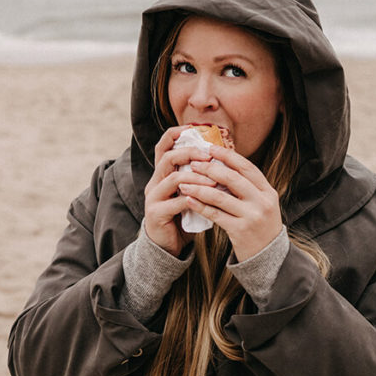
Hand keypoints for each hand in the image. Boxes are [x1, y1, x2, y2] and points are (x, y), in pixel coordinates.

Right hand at [143, 126, 215, 256]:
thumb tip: (222, 159)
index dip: (176, 135)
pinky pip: (176, 202)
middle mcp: (154, 182)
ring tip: (214, 180)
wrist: (168, 246)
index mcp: (161, 174)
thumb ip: (197, 177)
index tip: (194, 129)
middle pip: (168, 158)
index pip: (163, 146)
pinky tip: (207, 201)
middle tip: (209, 157)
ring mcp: (153, 198)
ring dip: (196, 177)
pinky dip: (194, 199)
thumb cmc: (183, 217)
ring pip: (173, 179)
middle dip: (190, 153)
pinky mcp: (156, 213)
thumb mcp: (190, 193)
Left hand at [178, 144, 282, 260]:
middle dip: (210, 169)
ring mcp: (252, 216)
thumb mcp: (261, 204)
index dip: (228, 156)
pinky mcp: (240, 231)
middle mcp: (262, 202)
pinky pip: (215, 214)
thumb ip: (247, 187)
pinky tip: (188, 200)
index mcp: (268, 192)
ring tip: (184, 182)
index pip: (247, 167)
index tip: (211, 148)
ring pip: (220, 196)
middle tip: (193, 163)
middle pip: (233, 179)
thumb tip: (222, 165)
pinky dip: (200, 206)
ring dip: (199, 187)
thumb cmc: (259, 226)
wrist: (268, 258)